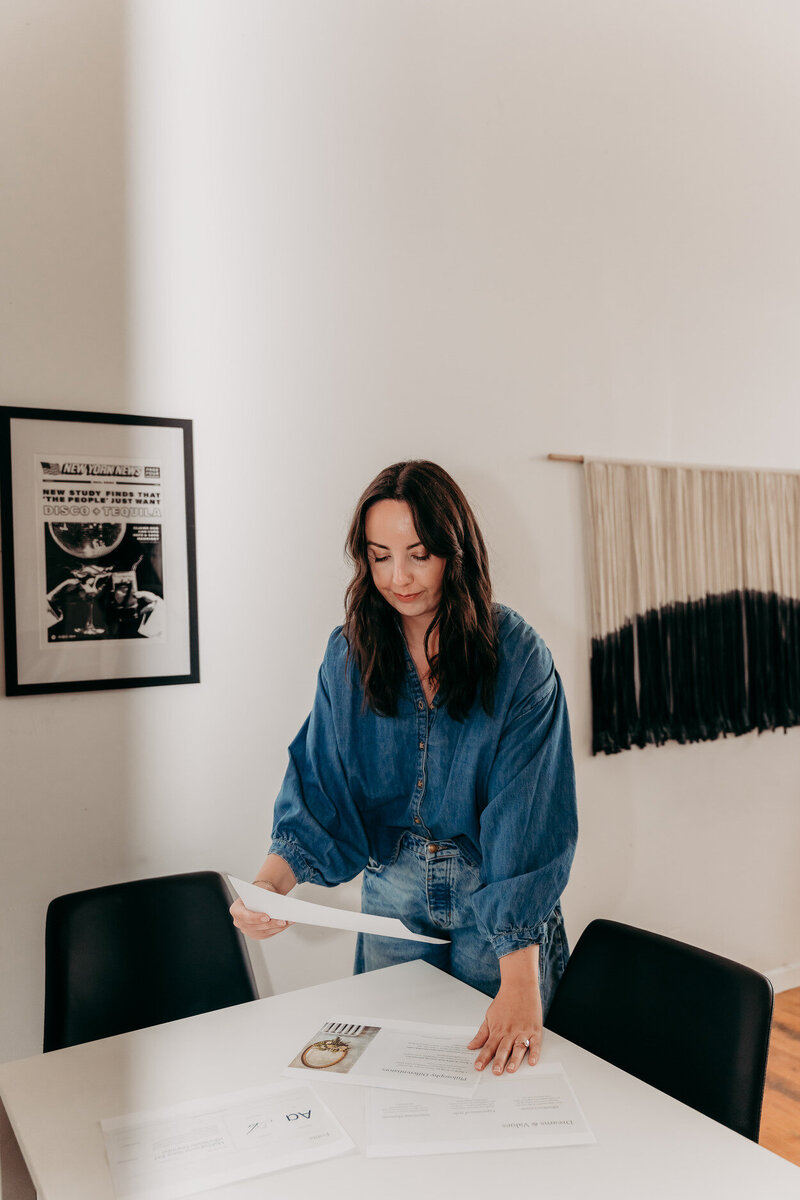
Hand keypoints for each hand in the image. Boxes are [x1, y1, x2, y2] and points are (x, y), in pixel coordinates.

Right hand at [229, 880, 292, 940]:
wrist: (261, 896)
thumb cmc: (258, 892)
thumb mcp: (260, 891)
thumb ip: (264, 899)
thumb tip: (274, 907)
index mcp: (236, 909)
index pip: (243, 916)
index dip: (255, 918)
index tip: (267, 917)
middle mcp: (239, 922)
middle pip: (255, 926)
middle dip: (270, 924)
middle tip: (282, 921)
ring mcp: (247, 930)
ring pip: (263, 932)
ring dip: (277, 927)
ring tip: (287, 922)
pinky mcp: (256, 934)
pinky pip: (267, 934)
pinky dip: (277, 929)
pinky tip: (286, 924)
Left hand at [468, 945, 542, 1073]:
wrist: (519, 986)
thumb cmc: (504, 1001)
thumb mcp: (489, 1016)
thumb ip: (481, 1034)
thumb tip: (471, 1046)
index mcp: (498, 1029)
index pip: (488, 1046)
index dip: (483, 1058)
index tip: (478, 1067)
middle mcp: (510, 1032)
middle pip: (503, 1049)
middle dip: (499, 1061)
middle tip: (495, 1072)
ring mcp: (523, 1031)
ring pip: (518, 1048)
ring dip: (515, 1059)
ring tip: (511, 1069)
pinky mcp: (534, 1030)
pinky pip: (535, 1043)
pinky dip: (534, 1053)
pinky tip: (532, 1061)